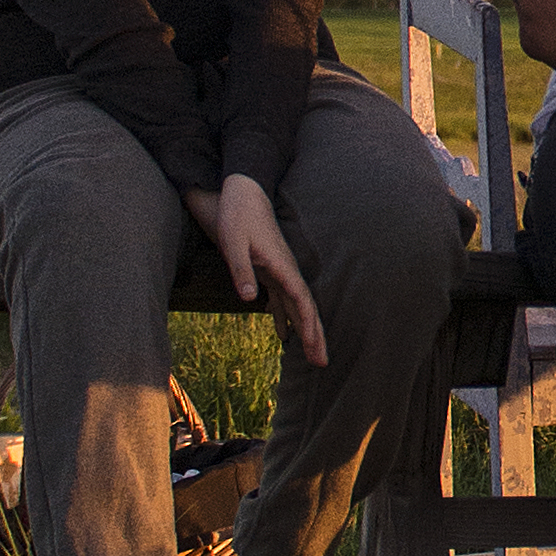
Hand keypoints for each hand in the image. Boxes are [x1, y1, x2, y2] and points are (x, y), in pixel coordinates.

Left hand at [190, 172, 326, 361]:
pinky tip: (283, 335)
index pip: (300, 301)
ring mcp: (280, 272)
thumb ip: (241, 271)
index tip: (313, 347)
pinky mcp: (270, 271)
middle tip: (322, 362)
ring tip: (311, 356)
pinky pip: (282, 300)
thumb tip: (249, 299)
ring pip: (296, 306)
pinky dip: (284, 318)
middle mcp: (286, 272)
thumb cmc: (237, 217)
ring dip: (304, 331)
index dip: (308, 325)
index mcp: (281, 267)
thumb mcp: (233, 243)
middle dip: (314, 336)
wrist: (243, 193)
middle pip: (305, 308)